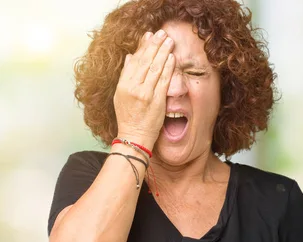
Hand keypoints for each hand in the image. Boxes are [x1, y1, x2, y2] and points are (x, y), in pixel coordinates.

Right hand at [113, 30, 174, 147]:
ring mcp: (145, 94)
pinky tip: (172, 58)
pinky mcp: (157, 100)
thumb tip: (130, 57)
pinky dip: (168, 68)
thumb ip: (125, 76)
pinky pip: (163, 80)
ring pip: (155, 68)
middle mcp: (133, 88)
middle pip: (145, 61)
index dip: (142, 47)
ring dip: (163, 52)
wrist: (134, 136)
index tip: (149, 36)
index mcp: (123, 85)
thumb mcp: (120, 95)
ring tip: (169, 41)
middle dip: (154, 45)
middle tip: (162, 33)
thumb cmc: (128, 117)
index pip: (134, 61)